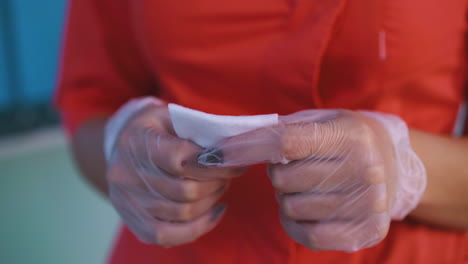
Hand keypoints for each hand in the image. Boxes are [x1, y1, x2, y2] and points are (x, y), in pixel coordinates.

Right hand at [105, 98, 241, 246]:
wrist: (119, 147)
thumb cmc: (154, 129)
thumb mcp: (171, 116)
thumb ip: (198, 131)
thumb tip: (232, 151)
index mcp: (136, 142)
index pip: (180, 160)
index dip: (214, 164)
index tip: (234, 160)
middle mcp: (126, 175)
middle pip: (185, 191)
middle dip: (216, 183)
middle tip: (228, 173)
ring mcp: (127, 202)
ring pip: (182, 214)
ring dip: (210, 201)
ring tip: (219, 187)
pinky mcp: (133, 222)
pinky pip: (169, 236)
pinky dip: (198, 227)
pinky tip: (213, 211)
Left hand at [198, 109, 424, 251]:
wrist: (394, 164)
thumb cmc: (345, 138)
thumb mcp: (319, 121)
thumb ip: (281, 130)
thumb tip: (230, 144)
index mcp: (348, 135)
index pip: (285, 142)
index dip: (246, 148)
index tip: (215, 154)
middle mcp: (363, 169)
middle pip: (284, 179)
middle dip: (278, 173)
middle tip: (296, 166)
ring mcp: (366, 204)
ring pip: (291, 207)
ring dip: (288, 197)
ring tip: (309, 185)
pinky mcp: (365, 231)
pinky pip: (306, 234)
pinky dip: (297, 221)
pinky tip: (311, 208)